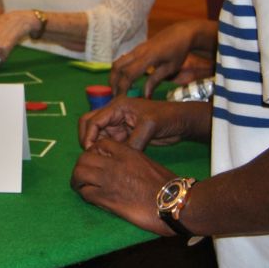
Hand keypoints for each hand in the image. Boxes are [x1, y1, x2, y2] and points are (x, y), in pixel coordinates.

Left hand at [71, 139, 175, 234]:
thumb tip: (119, 165)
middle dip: (81, 166)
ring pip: (79, 174)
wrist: (173, 202)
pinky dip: (84, 194)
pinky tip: (89, 197)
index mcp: (126, 152)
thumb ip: (130, 159)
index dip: (94, 152)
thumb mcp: (147, 162)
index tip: (95, 160)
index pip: (100, 144)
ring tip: (80, 186)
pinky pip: (85, 193)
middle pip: (84, 158)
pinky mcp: (107, 199)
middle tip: (83, 174)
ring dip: (77, 180)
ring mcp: (108, 181)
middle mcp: (114, 164)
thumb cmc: (166, 184)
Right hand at [78, 96, 202, 150]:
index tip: (91, 151)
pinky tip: (110, 161)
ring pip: (98, 135)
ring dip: (96, 146)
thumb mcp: (149, 126)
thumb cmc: (167, 117)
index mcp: (117, 106)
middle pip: (89, 124)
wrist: (181, 122)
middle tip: (91, 155)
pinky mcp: (125, 134)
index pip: (92, 120)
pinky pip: (109, 142)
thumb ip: (134, 140)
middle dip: (87, 139)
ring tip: (100, 161)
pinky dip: (106, 150)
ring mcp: (119, 124)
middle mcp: (114, 114)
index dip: (88, 136)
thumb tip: (121, 157)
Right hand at [111, 19, 216, 96]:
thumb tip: (145, 96)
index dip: (123, 87)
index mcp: (148, 57)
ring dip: (114, 76)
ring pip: (117, 62)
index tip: (121, 99)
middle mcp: (138, 52)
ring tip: (117, 89)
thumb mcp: (170, 68)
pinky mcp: (136, 49)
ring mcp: (135, 49)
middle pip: (117, 67)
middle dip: (113, 82)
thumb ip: (155, 81)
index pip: (128, 74)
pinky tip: (124, 80)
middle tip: (116, 95)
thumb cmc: (178, 51)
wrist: (180, 33)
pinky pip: (122, 60)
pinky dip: (119, 71)